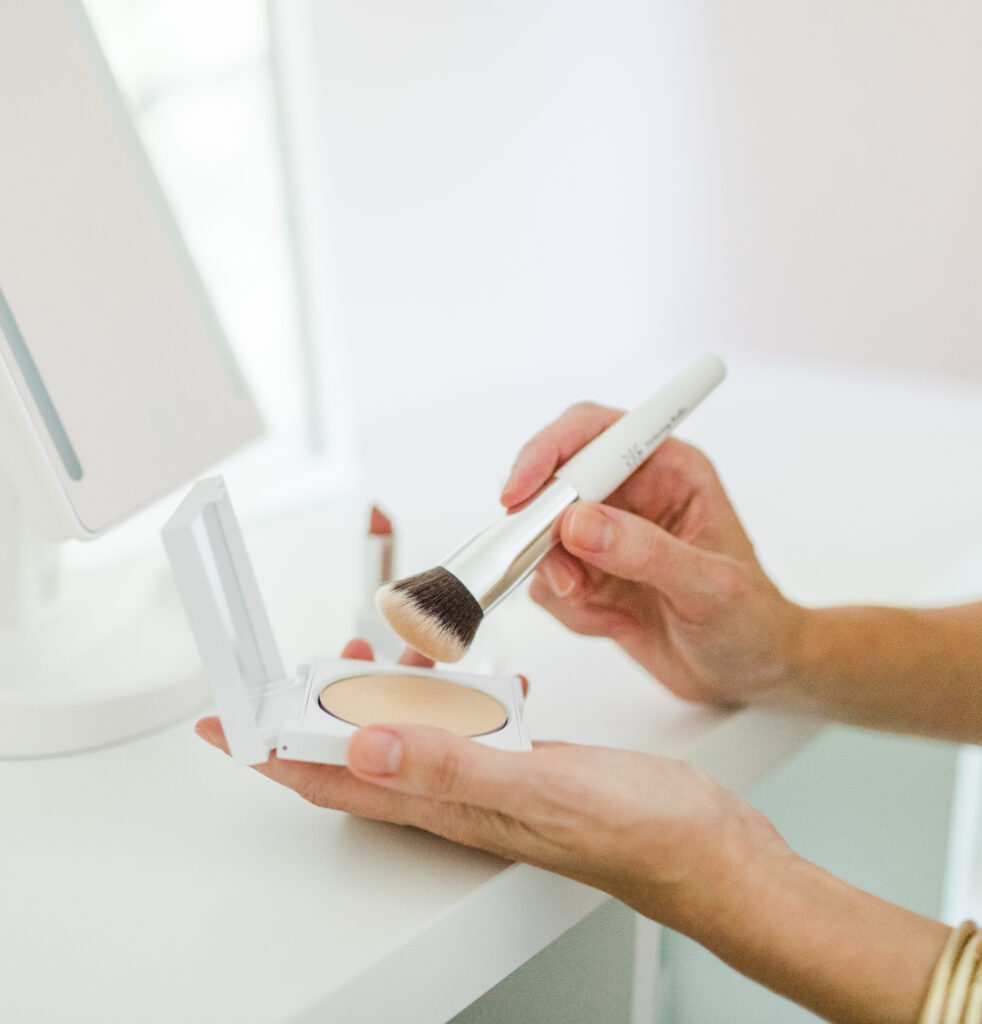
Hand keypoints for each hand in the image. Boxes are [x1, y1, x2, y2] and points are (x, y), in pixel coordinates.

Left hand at [194, 639, 788, 935]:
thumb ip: (449, 767)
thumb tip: (362, 747)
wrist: (705, 849)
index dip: (270, 753)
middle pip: (358, 754)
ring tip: (370, 660)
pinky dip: (455, 695)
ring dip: (381, 697)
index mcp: (447, 804)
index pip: (331, 779)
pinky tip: (477, 676)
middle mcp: (458, 795)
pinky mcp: (524, 763)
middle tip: (293, 673)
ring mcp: (490, 780)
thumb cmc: (635, 831)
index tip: (224, 724)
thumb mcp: (537, 791)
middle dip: (316, 712)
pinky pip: (468, 725)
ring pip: (411, 733)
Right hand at [501, 405, 801, 706]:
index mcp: (669, 470)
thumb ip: (645, 552)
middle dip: (545, 532)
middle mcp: (632, 494)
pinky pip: (548, 582)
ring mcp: (605, 535)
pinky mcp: (588, 574)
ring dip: (562, 581)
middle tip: (566, 577)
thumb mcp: (711, 587)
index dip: (549, 451)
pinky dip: (571, 611)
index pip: (594, 433)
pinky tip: (615, 623)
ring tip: (606, 611)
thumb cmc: (753, 621)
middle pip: (553, 484)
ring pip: (543, 538)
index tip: (521, 491)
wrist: (751, 671)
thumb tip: (578, 522)